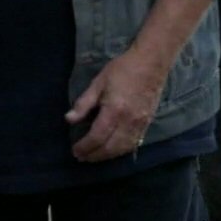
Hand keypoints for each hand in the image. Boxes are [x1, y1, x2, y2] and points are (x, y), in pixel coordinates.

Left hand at [65, 48, 168, 162]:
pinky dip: (121, 151)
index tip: (75, 150)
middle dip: (94, 155)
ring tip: (94, 156)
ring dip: (107, 156)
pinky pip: (133, 144)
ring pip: (122, 149)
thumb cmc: (122, 69)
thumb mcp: (98, 82)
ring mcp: (139, 124)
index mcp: (114, 110)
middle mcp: (128, 122)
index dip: (84, 147)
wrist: (151, 63)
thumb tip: (68, 120)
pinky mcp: (147, 123)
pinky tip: (112, 151)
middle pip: (109, 148)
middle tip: (82, 157)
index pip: (97, 137)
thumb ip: (84, 103)